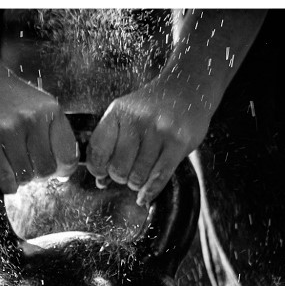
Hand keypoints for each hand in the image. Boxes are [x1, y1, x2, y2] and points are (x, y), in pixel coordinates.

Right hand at [0, 65, 77, 193]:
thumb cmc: (12, 99)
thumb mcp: (41, 106)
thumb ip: (55, 135)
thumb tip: (63, 175)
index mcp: (50, 111)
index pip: (67, 156)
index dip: (63, 170)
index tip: (57, 171)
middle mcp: (31, 119)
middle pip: (46, 170)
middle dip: (40, 175)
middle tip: (32, 167)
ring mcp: (7, 130)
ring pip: (25, 176)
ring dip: (22, 178)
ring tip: (16, 164)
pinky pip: (5, 178)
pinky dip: (9, 184)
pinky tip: (7, 176)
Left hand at [86, 77, 212, 205]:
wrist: (187, 89)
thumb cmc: (153, 108)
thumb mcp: (127, 117)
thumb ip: (112, 145)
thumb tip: (100, 181)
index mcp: (118, 112)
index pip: (98, 149)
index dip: (97, 168)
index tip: (102, 173)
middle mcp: (137, 120)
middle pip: (118, 167)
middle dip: (121, 177)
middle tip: (128, 173)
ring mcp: (159, 130)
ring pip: (139, 175)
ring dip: (137, 183)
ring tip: (141, 175)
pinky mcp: (179, 142)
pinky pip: (159, 177)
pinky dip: (150, 191)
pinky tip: (145, 196)